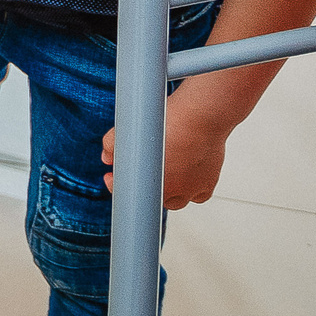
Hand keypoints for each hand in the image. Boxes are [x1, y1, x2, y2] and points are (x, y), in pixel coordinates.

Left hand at [103, 100, 231, 210]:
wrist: (200, 116)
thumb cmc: (170, 121)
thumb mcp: (128, 129)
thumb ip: (112, 146)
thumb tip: (107, 157)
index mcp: (148, 183)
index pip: (126, 193)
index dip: (116, 183)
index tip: (112, 176)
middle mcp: (171, 192)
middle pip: (150, 198)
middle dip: (143, 186)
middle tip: (140, 168)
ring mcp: (191, 190)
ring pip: (176, 200)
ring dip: (168, 189)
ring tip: (165, 168)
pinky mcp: (208, 184)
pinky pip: (197, 195)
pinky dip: (191, 189)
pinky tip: (186, 174)